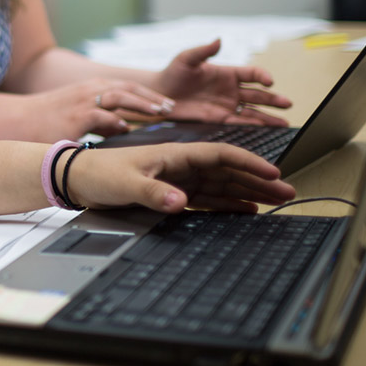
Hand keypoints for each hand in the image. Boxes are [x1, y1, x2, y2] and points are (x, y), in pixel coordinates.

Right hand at [11, 79, 175, 139]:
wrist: (18, 120)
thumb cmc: (46, 121)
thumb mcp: (78, 117)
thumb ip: (101, 122)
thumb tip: (122, 128)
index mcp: (91, 89)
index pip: (126, 87)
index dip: (148, 95)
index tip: (165, 105)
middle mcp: (89, 90)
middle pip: (129, 88)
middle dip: (152, 97)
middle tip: (171, 107)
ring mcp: (83, 101)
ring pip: (120, 96)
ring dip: (143, 103)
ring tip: (160, 112)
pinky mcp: (77, 116)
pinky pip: (104, 115)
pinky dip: (119, 121)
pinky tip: (129, 128)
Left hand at [66, 142, 295, 213]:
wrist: (77, 180)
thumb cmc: (99, 173)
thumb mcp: (126, 183)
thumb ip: (154, 193)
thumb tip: (181, 203)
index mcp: (175, 154)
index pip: (220, 155)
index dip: (248, 162)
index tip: (273, 172)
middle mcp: (181, 165)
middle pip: (228, 170)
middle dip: (258, 180)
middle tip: (288, 192)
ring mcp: (178, 179)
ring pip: (221, 185)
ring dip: (248, 192)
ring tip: (276, 201)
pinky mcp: (170, 193)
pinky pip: (207, 198)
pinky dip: (228, 204)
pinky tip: (246, 210)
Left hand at [153, 40, 292, 125]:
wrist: (158, 95)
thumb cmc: (172, 73)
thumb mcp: (186, 59)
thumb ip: (203, 51)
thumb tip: (218, 40)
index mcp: (226, 73)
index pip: (251, 73)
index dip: (262, 76)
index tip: (269, 81)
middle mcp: (230, 90)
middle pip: (257, 94)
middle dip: (273, 99)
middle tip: (287, 104)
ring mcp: (226, 106)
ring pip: (252, 111)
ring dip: (268, 117)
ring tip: (284, 123)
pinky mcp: (218, 119)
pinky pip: (238, 124)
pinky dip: (251, 127)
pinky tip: (264, 131)